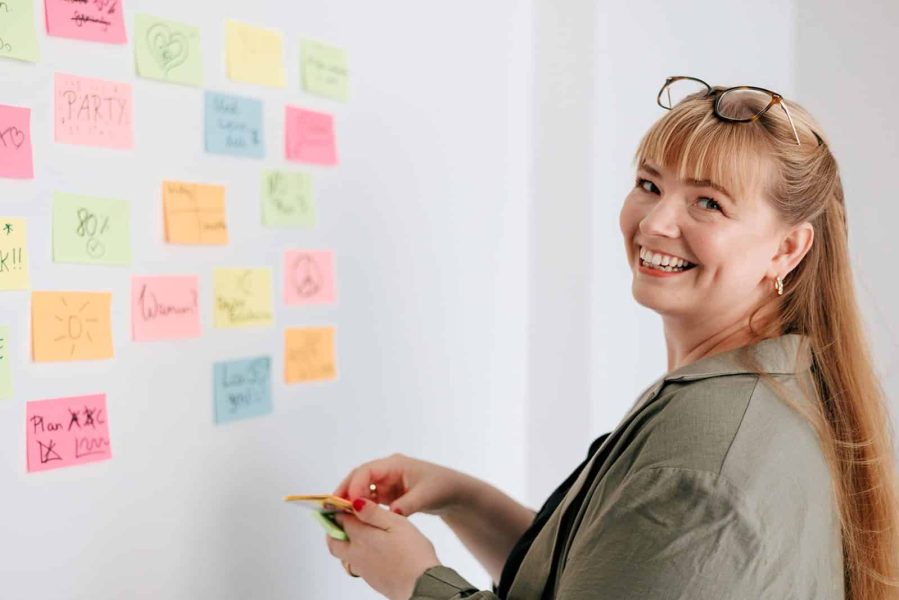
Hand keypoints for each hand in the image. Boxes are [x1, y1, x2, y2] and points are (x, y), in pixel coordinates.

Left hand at [327, 498, 439, 599]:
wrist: (420, 586)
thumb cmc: (413, 554)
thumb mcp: (397, 524)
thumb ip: (373, 513)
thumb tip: (355, 502)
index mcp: (361, 536)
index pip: (341, 519)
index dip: (343, 508)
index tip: (347, 502)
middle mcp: (356, 553)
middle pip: (334, 540)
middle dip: (334, 527)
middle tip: (343, 518)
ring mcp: (362, 568)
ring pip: (343, 553)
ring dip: (344, 541)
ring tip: (359, 532)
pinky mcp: (370, 578)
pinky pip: (355, 564)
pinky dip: (356, 553)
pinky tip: (373, 550)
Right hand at [334, 454, 465, 516]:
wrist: (453, 493)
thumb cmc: (441, 488)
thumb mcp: (425, 496)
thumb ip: (407, 505)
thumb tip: (389, 514)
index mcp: (395, 464)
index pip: (367, 471)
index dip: (355, 485)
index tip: (349, 503)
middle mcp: (387, 470)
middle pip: (358, 477)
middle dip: (345, 492)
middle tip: (332, 509)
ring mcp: (386, 481)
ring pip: (361, 488)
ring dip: (350, 500)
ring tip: (338, 516)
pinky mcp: (387, 492)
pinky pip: (368, 498)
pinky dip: (360, 507)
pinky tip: (354, 519)